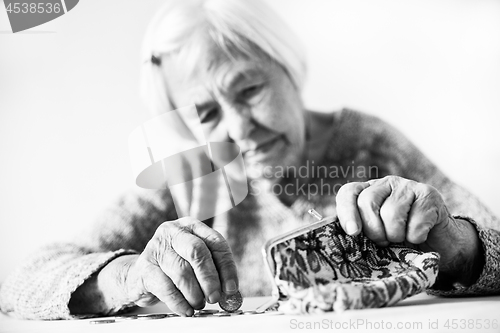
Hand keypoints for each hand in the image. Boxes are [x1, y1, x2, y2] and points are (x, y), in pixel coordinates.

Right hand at [124, 217, 237, 315]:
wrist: (141, 274)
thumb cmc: (174, 267)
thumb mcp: (194, 261)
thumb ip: (213, 271)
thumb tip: (229, 291)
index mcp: (191, 226)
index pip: (216, 242)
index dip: (227, 266)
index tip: (232, 288)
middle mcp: (173, 232)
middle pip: (197, 251)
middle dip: (210, 278)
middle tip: (215, 297)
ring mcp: (156, 248)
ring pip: (181, 271)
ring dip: (194, 293)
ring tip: (199, 304)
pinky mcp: (144, 267)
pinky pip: (166, 288)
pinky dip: (179, 303)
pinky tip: (186, 309)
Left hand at [336, 175, 482, 286]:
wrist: (439, 244)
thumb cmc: (401, 242)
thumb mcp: (375, 237)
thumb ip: (359, 232)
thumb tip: (343, 236)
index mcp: (367, 192)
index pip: (348, 193)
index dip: (347, 212)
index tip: (353, 232)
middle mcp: (386, 184)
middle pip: (367, 202)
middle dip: (374, 230)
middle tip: (384, 241)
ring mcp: (408, 186)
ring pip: (391, 213)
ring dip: (396, 236)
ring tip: (403, 238)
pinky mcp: (429, 195)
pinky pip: (416, 221)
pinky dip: (416, 236)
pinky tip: (420, 235)